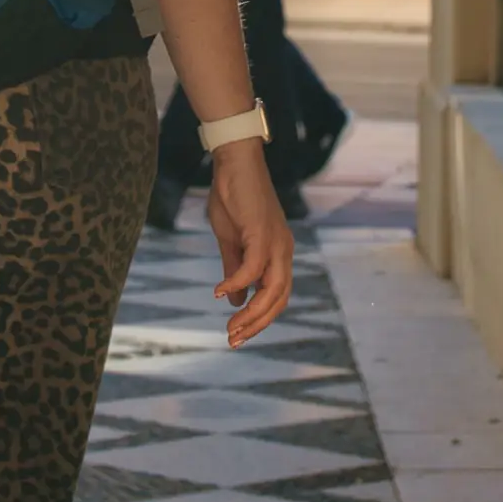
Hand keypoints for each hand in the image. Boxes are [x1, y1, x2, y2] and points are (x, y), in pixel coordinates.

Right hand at [206, 140, 292, 346]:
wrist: (234, 161)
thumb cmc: (232, 197)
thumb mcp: (231, 241)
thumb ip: (235, 270)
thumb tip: (235, 301)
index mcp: (278, 253)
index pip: (277, 297)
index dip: (260, 319)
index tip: (237, 334)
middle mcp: (283, 251)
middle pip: (278, 300)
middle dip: (256, 325)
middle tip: (233, 340)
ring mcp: (276, 243)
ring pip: (272, 291)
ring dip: (251, 314)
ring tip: (230, 328)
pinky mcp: (263, 233)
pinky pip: (253, 268)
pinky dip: (237, 284)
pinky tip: (219, 292)